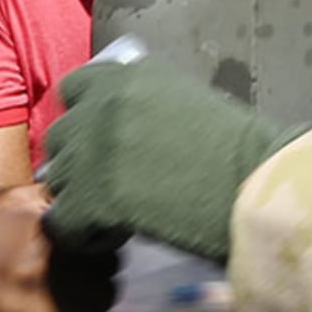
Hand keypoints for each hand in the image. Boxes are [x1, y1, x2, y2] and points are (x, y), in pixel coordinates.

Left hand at [42, 59, 299, 260]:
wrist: (252, 182)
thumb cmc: (238, 147)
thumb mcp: (185, 101)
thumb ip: (146, 104)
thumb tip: (126, 128)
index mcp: (126, 75)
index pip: (76, 89)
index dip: (86, 118)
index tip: (105, 142)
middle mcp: (99, 104)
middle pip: (61, 136)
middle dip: (79, 159)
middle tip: (108, 183)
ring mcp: (90, 150)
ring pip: (59, 179)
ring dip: (81, 196)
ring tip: (113, 213)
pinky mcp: (89, 196)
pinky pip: (63, 220)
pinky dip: (84, 233)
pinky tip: (116, 235)